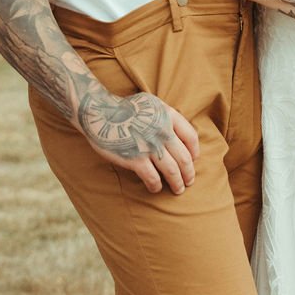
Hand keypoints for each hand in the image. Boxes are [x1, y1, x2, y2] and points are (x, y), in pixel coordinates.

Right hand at [78, 88, 200, 194]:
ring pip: (172, 171)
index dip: (194, 152)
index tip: (193, 160)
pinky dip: (156, 186)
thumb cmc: (126, 109)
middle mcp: (162, 131)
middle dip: (189, 173)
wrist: (100, 112)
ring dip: (177, 183)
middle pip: (184, 158)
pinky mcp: (135, 159)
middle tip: (189, 181)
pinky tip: (155, 188)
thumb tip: (179, 135)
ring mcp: (150, 146)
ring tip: (178, 189)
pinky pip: (153, 178)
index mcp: (168, 115)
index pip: (191, 137)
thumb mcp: (151, 105)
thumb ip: (166, 117)